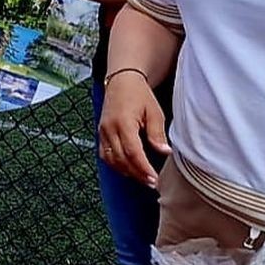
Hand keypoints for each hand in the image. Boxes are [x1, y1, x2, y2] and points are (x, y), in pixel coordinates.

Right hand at [97, 70, 169, 186]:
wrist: (122, 82)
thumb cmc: (140, 95)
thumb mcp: (154, 112)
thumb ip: (157, 133)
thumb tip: (165, 152)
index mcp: (123, 123)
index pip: (132, 152)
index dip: (143, 168)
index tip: (154, 179)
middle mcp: (109, 129)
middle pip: (121, 159)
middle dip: (137, 174)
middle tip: (152, 183)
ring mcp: (102, 132)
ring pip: (111, 160)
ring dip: (126, 171)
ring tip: (142, 178)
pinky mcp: (100, 134)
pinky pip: (105, 155)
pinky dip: (116, 165)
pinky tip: (128, 169)